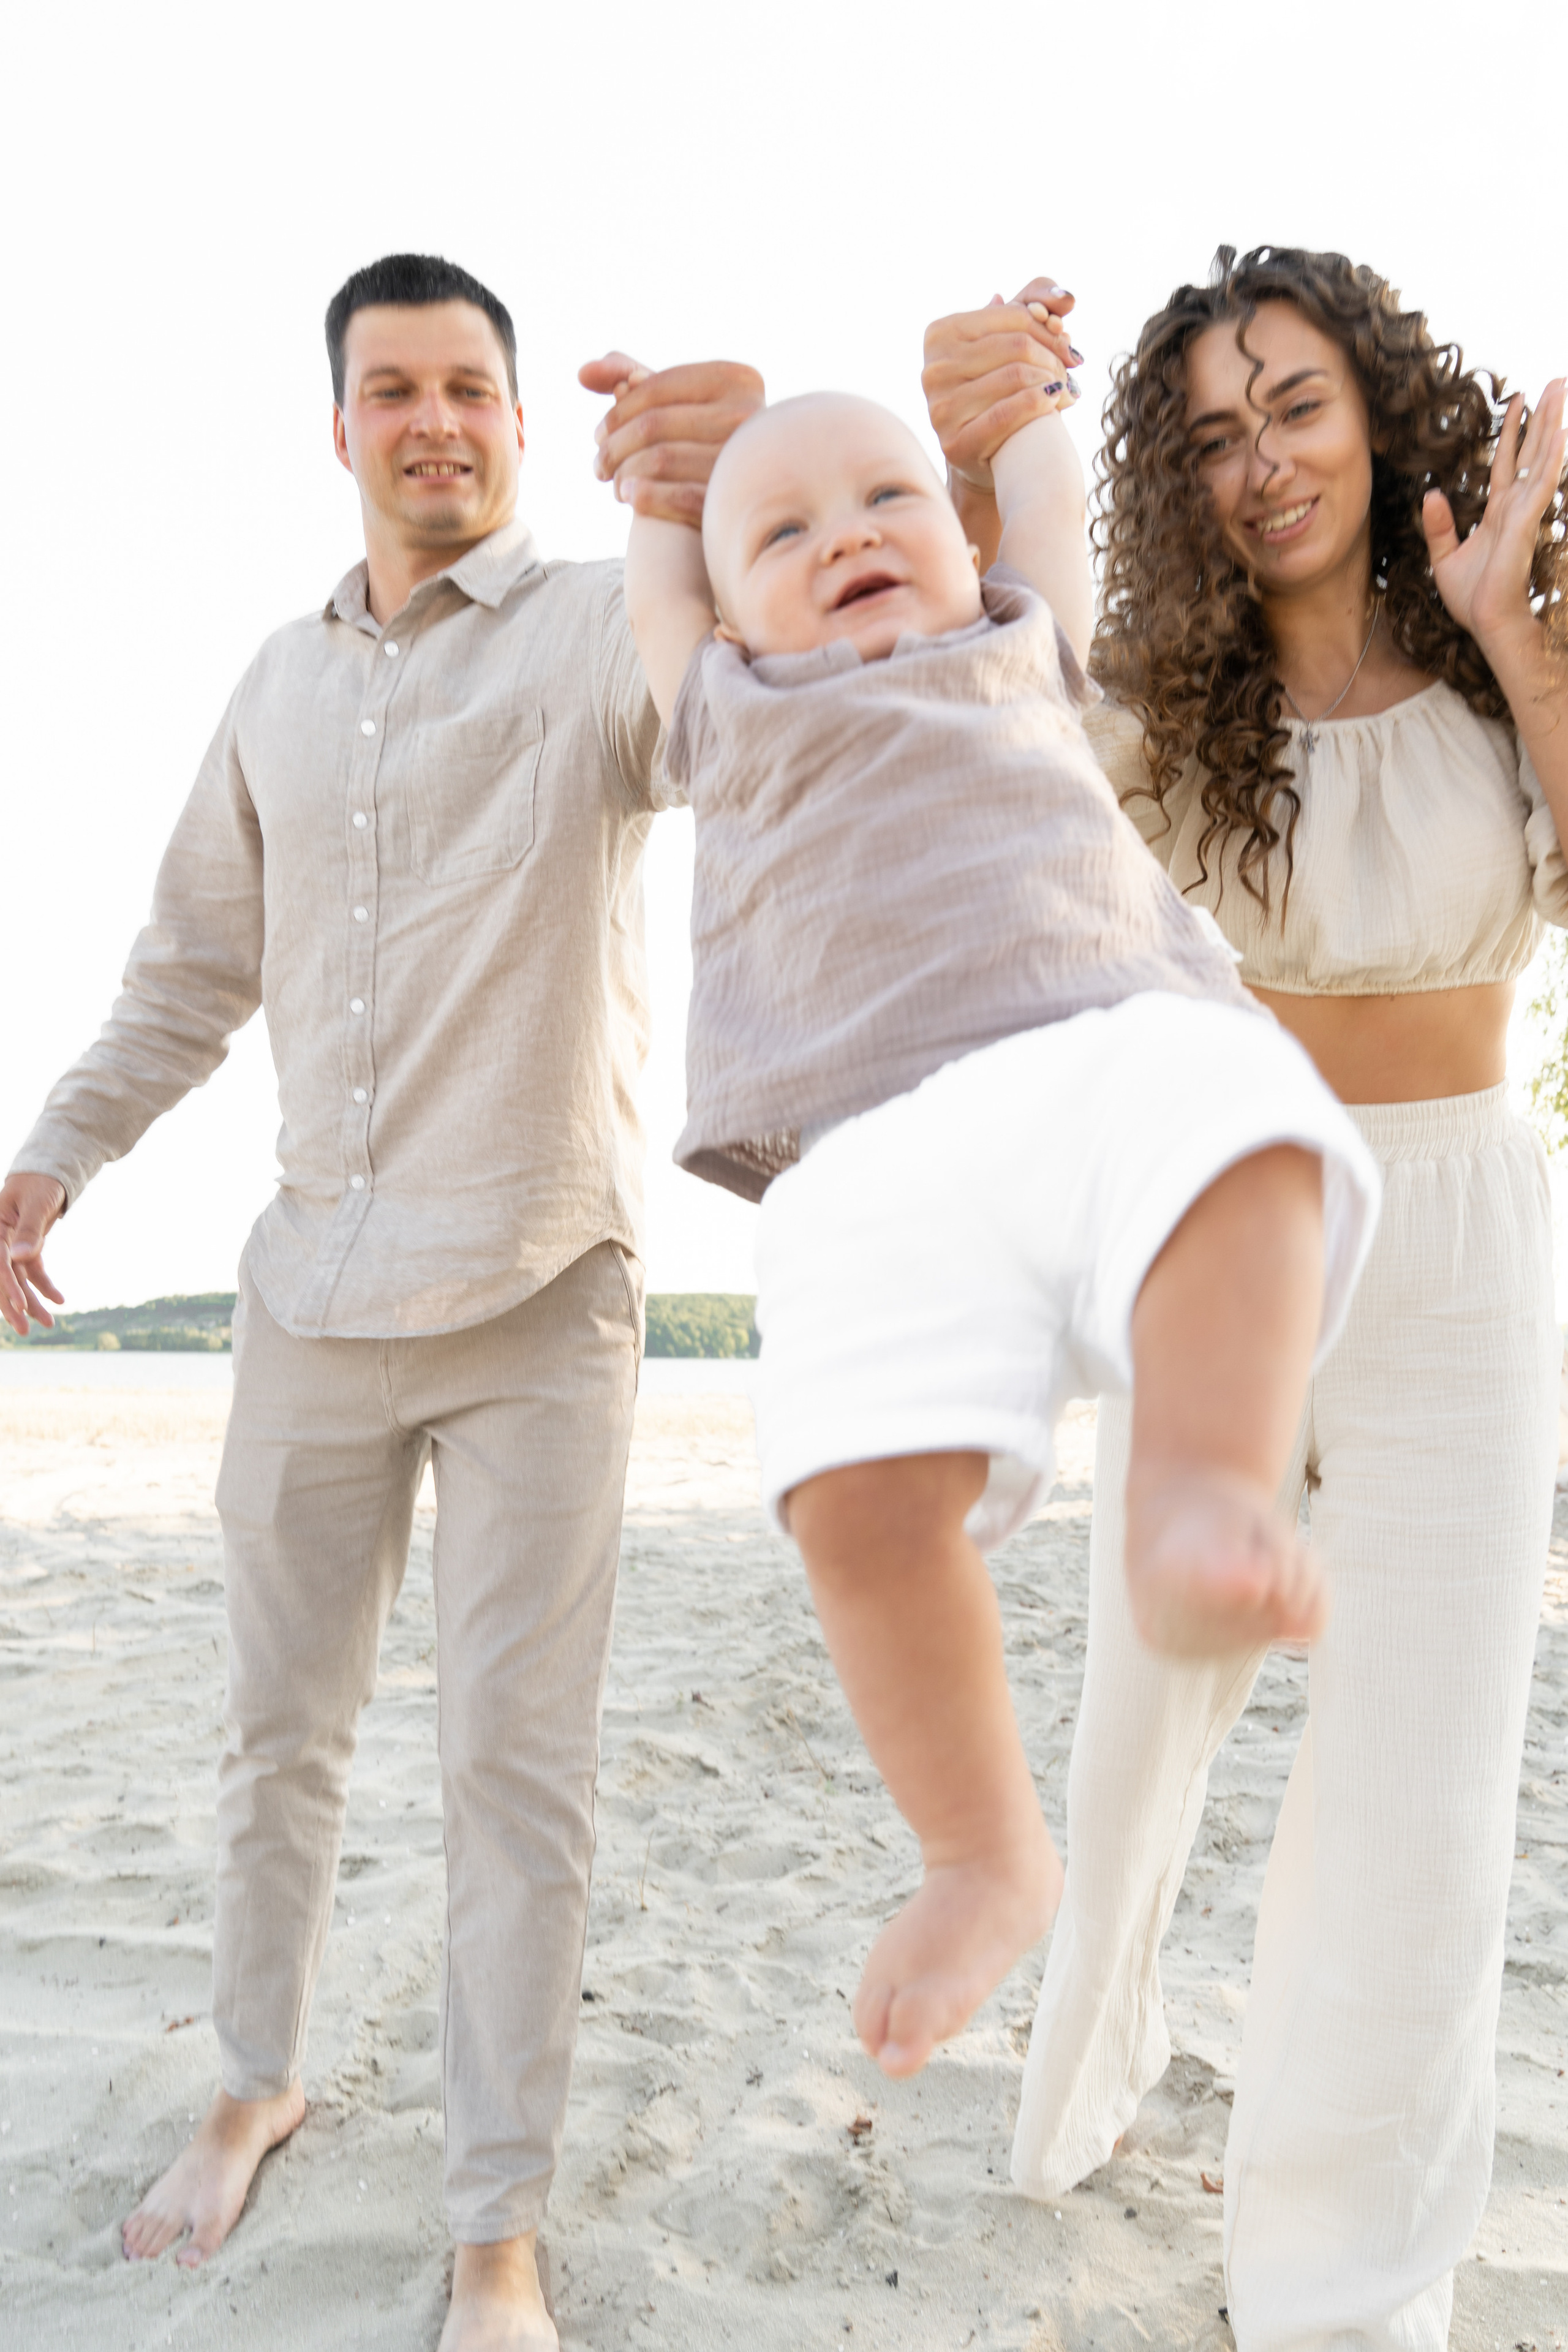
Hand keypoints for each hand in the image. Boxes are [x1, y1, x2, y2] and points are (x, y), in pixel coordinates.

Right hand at [0, 1171, 67, 1336]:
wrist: (48, 1172)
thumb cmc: (40, 1182)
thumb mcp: (37, 1203)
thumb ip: (29, 1230)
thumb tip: (17, 1257)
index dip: (7, 1286)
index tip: (21, 1307)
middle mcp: (0, 1240)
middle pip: (3, 1278)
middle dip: (13, 1306)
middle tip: (24, 1331)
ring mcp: (12, 1245)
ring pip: (19, 1279)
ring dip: (31, 1302)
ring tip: (48, 1324)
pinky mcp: (27, 1247)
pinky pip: (33, 1271)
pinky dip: (44, 1286)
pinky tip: (59, 1300)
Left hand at [579, 353, 765, 525]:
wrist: (748, 503)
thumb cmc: (703, 444)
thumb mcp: (678, 403)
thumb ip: (631, 377)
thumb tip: (583, 373)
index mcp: (736, 380)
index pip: (657, 388)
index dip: (617, 412)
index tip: (599, 435)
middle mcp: (747, 414)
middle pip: (654, 425)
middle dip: (614, 446)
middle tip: (599, 466)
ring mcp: (742, 458)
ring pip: (659, 460)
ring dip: (624, 474)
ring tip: (613, 484)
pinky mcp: (735, 500)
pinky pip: (678, 497)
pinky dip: (646, 496)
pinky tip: (629, 497)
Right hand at [922, 278, 1081, 492]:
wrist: (981, 452)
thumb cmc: (996, 388)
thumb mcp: (1008, 339)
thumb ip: (1034, 307)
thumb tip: (1065, 300)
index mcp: (941, 334)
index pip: (1013, 316)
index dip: (1049, 329)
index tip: (1068, 346)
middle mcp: (934, 369)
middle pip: (1017, 346)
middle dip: (1054, 358)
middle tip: (1071, 371)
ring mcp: (941, 407)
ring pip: (1016, 376)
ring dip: (1054, 382)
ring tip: (1066, 390)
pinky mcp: (953, 442)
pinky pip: (1007, 412)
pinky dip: (1041, 404)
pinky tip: (1057, 403)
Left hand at [1423, 380, 1566, 656]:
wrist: (1486, 622)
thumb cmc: (1472, 598)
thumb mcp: (1445, 558)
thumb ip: (1439, 527)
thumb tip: (1431, 494)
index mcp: (1497, 512)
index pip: (1508, 463)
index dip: (1513, 433)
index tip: (1518, 402)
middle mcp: (1515, 507)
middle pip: (1532, 451)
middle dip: (1543, 416)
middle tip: (1556, 382)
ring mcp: (1524, 513)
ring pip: (1541, 458)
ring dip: (1551, 424)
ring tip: (1560, 390)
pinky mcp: (1527, 523)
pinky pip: (1541, 484)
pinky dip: (1550, 458)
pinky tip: (1560, 434)